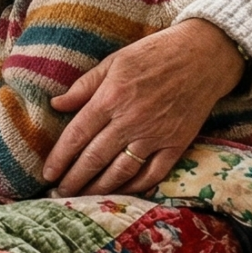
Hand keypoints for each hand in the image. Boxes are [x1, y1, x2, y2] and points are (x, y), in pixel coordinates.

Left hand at [46, 17, 243, 195]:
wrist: (204, 56)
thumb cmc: (154, 54)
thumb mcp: (114, 61)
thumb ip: (84, 86)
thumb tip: (56, 104)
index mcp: (110, 98)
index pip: (76, 136)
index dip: (59, 158)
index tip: (47, 174)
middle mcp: (130, 121)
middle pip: (94, 159)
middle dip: (73, 180)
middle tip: (59, 194)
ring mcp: (155, 135)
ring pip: (120, 172)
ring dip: (98, 189)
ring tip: (82, 198)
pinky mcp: (176, 144)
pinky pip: (152, 174)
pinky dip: (135, 187)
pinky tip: (120, 193)